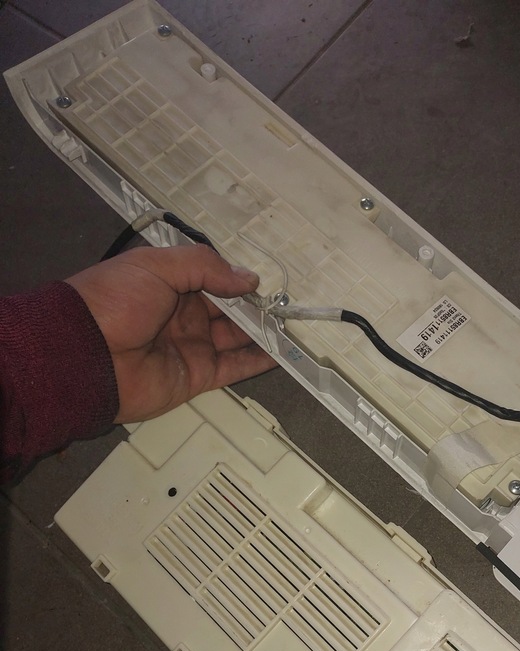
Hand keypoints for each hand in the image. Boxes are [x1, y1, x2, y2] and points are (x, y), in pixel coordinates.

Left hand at [67, 246, 275, 422]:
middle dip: (256, 307)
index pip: (214, 279)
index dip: (238, 280)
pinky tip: (282, 353)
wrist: (85, 354)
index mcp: (170, 284)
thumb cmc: (115, 300)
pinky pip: (234, 368)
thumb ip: (205, 266)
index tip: (265, 282)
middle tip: (286, 305)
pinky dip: (258, 362)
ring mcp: (192, 346)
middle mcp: (184, 315)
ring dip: (263, 333)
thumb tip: (248, 278)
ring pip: (237, 339)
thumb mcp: (156, 265)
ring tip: (293, 328)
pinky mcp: (198, 376)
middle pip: (229, 310)